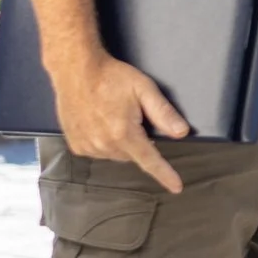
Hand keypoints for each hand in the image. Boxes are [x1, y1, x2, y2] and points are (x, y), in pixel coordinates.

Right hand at [51, 50, 190, 193]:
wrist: (76, 70)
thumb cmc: (111, 76)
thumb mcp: (144, 89)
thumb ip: (163, 113)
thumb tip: (181, 132)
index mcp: (123, 133)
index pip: (150, 160)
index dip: (165, 174)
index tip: (176, 187)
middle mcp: (103, 144)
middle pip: (133, 155)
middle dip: (139, 141)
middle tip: (133, 117)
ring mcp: (87, 146)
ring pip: (116, 154)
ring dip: (121, 142)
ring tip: (114, 115)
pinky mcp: (76, 144)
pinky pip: (99, 151)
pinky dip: (105, 141)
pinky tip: (101, 122)